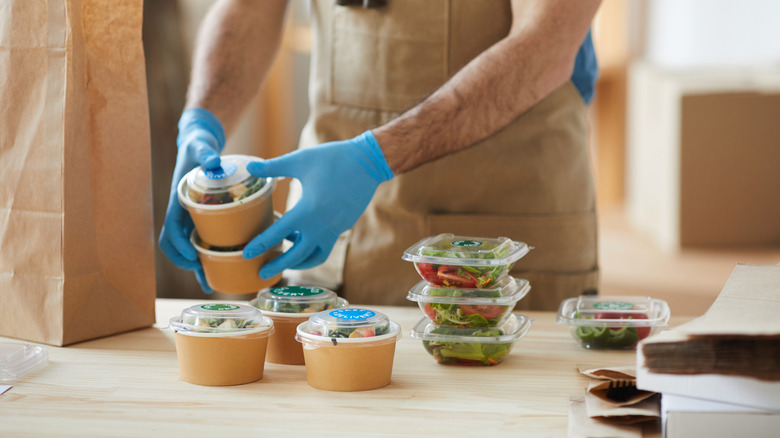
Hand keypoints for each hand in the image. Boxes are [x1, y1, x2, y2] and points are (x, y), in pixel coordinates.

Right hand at [158, 108, 225, 292]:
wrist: (198, 144)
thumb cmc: (198, 147)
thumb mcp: (200, 147)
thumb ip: (205, 153)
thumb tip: (214, 160)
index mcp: (177, 200)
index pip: (170, 228)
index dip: (178, 245)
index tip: (192, 256)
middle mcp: (181, 212)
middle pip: (176, 245)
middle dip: (186, 262)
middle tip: (202, 275)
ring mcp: (190, 217)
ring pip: (188, 247)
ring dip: (196, 266)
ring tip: (209, 285)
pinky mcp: (201, 217)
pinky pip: (201, 240)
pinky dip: (208, 255)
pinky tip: (221, 267)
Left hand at [243, 130, 393, 278]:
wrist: (369, 163)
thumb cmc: (333, 159)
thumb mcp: (300, 160)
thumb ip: (272, 166)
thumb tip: (249, 165)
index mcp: (307, 211)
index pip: (277, 234)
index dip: (260, 245)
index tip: (246, 254)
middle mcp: (321, 226)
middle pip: (297, 256)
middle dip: (278, 265)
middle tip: (261, 272)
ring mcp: (335, 229)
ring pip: (314, 255)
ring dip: (298, 260)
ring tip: (285, 253)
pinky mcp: (343, 226)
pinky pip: (324, 244)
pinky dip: (310, 246)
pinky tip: (301, 234)